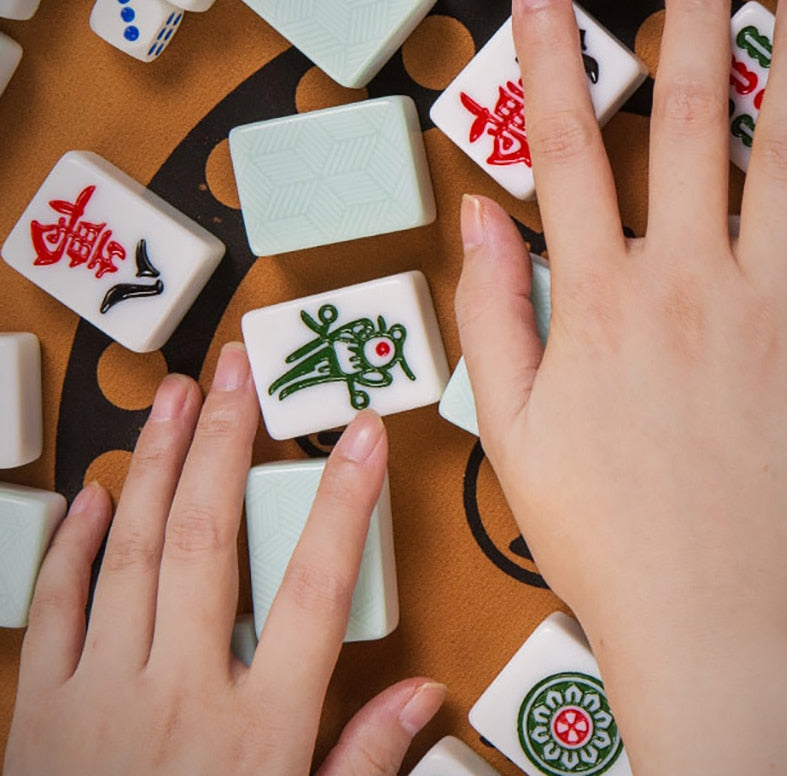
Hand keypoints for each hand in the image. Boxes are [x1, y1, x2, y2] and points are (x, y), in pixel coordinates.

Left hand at [4, 343, 443, 775]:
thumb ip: (363, 757)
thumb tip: (425, 695)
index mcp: (257, 728)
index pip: (318, 588)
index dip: (345, 502)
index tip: (363, 435)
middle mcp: (180, 694)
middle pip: (211, 540)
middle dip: (229, 442)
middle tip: (239, 371)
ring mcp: (100, 696)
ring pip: (135, 551)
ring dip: (161, 463)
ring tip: (179, 396)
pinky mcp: (37, 711)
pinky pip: (55, 607)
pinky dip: (77, 542)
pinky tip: (101, 491)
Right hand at [455, 0, 786, 773]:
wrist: (708, 615)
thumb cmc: (601, 530)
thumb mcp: (508, 427)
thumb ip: (489, 311)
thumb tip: (477, 218)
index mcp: (598, 297)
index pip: (564, 143)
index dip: (546, 52)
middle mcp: (688, 281)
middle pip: (689, 120)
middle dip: (691, 21)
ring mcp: (775, 306)